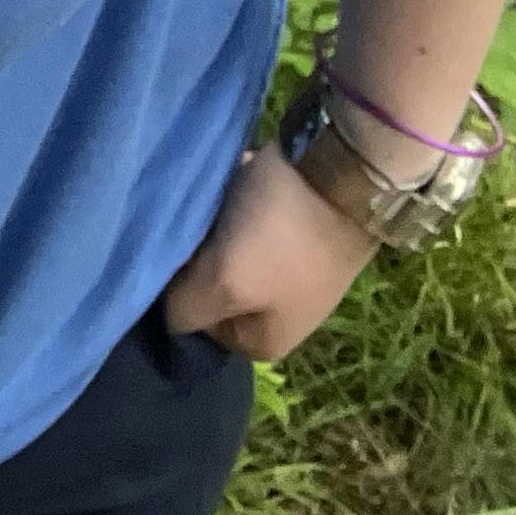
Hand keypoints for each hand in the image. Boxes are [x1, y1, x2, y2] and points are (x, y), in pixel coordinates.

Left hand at [158, 145, 381, 361]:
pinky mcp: (298, 233)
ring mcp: (292, 272)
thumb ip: (187, 307)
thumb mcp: (224, 281)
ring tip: (216, 197)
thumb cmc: (280, 233)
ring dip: (215, 223)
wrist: (344, 173)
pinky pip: (249, 220)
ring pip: (228, 250)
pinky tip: (238, 176)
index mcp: (266, 341)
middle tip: (198, 222)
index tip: (182, 254)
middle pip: (212, 284)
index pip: (196, 323)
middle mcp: (281, 314)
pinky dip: (238, 199)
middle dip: (200, 252)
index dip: (182, 288)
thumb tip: (171, 314)